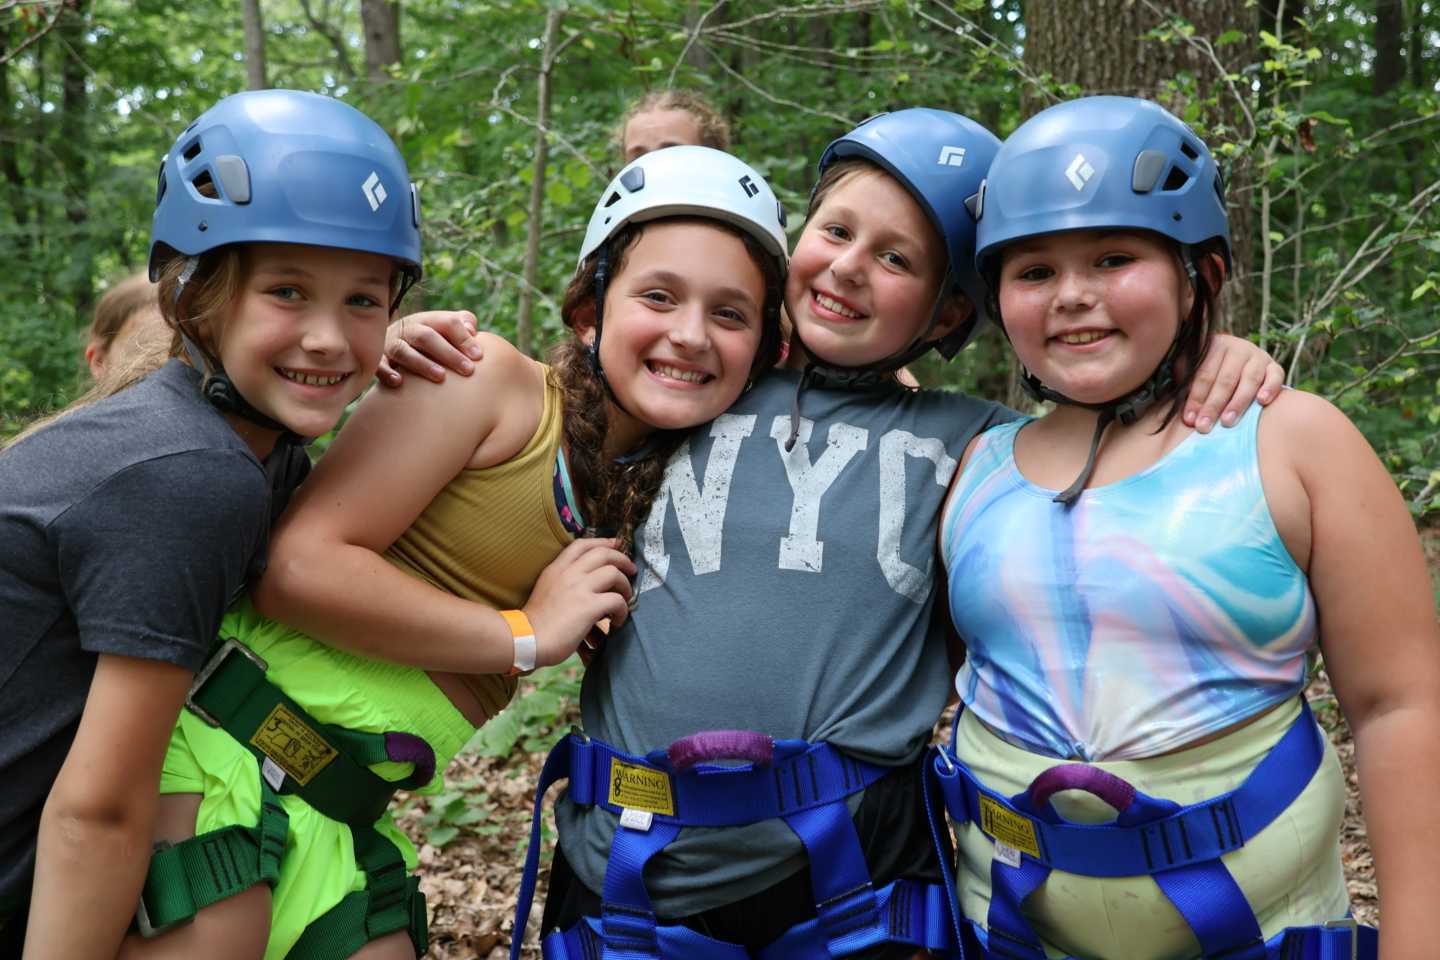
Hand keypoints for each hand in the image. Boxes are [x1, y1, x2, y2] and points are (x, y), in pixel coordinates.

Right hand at [377, 310, 484, 386]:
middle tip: (468, 370)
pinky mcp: (376, 360)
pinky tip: (398, 382)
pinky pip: (379, 365)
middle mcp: (407, 330)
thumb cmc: (429, 342)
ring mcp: (390, 344)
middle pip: (426, 337)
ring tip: (440, 377)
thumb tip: (472, 329)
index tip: (479, 356)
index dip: (463, 338)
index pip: (447, 323)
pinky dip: (387, 372)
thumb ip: (462, 324)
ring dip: (422, 363)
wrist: (388, 347)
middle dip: (448, 353)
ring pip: (403, 351)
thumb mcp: (443, 328)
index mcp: (427, 320)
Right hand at [523, 538, 635, 667]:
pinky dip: (622, 611)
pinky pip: (616, 600)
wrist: (527, 641)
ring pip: (614, 573)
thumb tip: (589, 584)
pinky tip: (617, 621)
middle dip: (622, 559)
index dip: (603, 541)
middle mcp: (568, 573)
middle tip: (631, 570)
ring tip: (625, 598)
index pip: (581, 544)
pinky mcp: (588, 606)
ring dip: (625, 586)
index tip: (616, 544)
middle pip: (603, 553)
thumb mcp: (546, 590)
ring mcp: (579, 588)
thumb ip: (564, 582)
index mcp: (556, 569)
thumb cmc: (536, 623)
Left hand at [1181, 333, 1284, 432]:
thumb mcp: (1191, 371)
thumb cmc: (1207, 371)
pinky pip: (1276, 376)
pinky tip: (1262, 402)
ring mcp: (1257, 356)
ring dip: (1238, 403)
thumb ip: (1185, 384)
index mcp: (1214, 346)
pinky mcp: (1274, 366)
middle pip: (1225, 380)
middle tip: (1204, 427)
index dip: (1195, 398)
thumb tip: (1181, 412)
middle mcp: (1237, 348)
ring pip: (1249, 379)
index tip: (1189, 419)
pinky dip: (1270, 388)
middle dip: (1213, 406)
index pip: (1203, 375)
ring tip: (1227, 422)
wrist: (1235, 360)